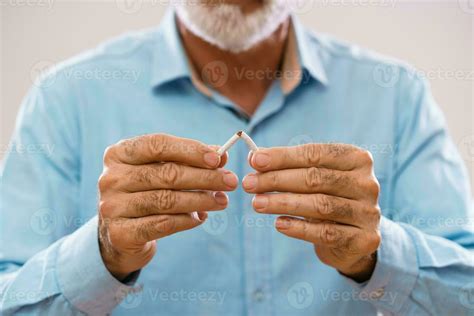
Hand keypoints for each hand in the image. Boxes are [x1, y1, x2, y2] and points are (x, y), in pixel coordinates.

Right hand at [98, 134, 237, 279]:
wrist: (121, 235)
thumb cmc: (147, 192)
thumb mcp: (162, 171)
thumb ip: (189, 161)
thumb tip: (221, 156)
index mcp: (119, 153)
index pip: (158, 145)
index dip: (191, 150)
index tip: (218, 159)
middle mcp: (111, 178)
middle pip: (166, 174)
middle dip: (204, 177)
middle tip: (230, 181)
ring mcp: (112, 206)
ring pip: (166, 200)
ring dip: (200, 200)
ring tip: (222, 201)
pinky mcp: (120, 234)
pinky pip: (163, 224)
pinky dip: (187, 220)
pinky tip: (201, 217)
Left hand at [243, 144, 380, 281]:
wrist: (352, 239)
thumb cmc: (326, 198)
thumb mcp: (313, 178)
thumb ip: (288, 166)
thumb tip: (255, 157)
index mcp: (357, 159)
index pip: (315, 154)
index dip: (283, 157)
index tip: (254, 160)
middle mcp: (368, 183)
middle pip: (316, 178)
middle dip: (277, 180)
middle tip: (249, 184)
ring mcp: (369, 212)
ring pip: (320, 205)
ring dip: (282, 203)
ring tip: (257, 204)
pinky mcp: (365, 239)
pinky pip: (326, 233)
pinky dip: (299, 228)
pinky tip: (279, 224)